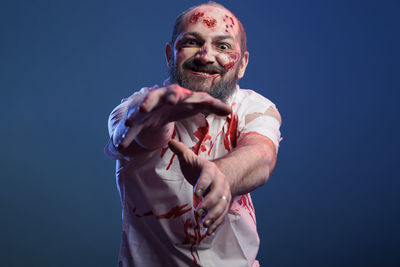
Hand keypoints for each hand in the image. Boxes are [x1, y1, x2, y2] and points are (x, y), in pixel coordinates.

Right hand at [116, 83, 230, 148]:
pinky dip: (126, 136)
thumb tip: (230, 110)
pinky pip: (131, 130)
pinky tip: (122, 145)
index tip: (180, 99)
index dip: (178, 96)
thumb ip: (211, 107)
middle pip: (157, 96)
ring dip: (137, 114)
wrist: (157, 107)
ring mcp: (146, 109)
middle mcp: (159, 99)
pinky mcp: (137, 122)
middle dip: (155, 99)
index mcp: (175, 94)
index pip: (179, 93)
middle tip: (158, 103)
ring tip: (133, 119)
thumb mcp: (195, 105)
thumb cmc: (180, 105)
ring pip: (140, 110)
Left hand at [168, 139, 231, 234]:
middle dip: (209, 203)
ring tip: (204, 224)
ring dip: (214, 216)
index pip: (208, 177)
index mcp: (211, 171)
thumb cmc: (200, 168)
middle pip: (217, 194)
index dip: (203, 184)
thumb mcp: (191, 158)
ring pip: (222, 206)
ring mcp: (223, 195)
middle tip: (198, 212)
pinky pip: (222, 215)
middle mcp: (220, 183)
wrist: (220, 175)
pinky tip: (209, 232)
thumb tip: (169, 140)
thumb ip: (181, 151)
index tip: (196, 193)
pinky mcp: (223, 205)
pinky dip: (217, 224)